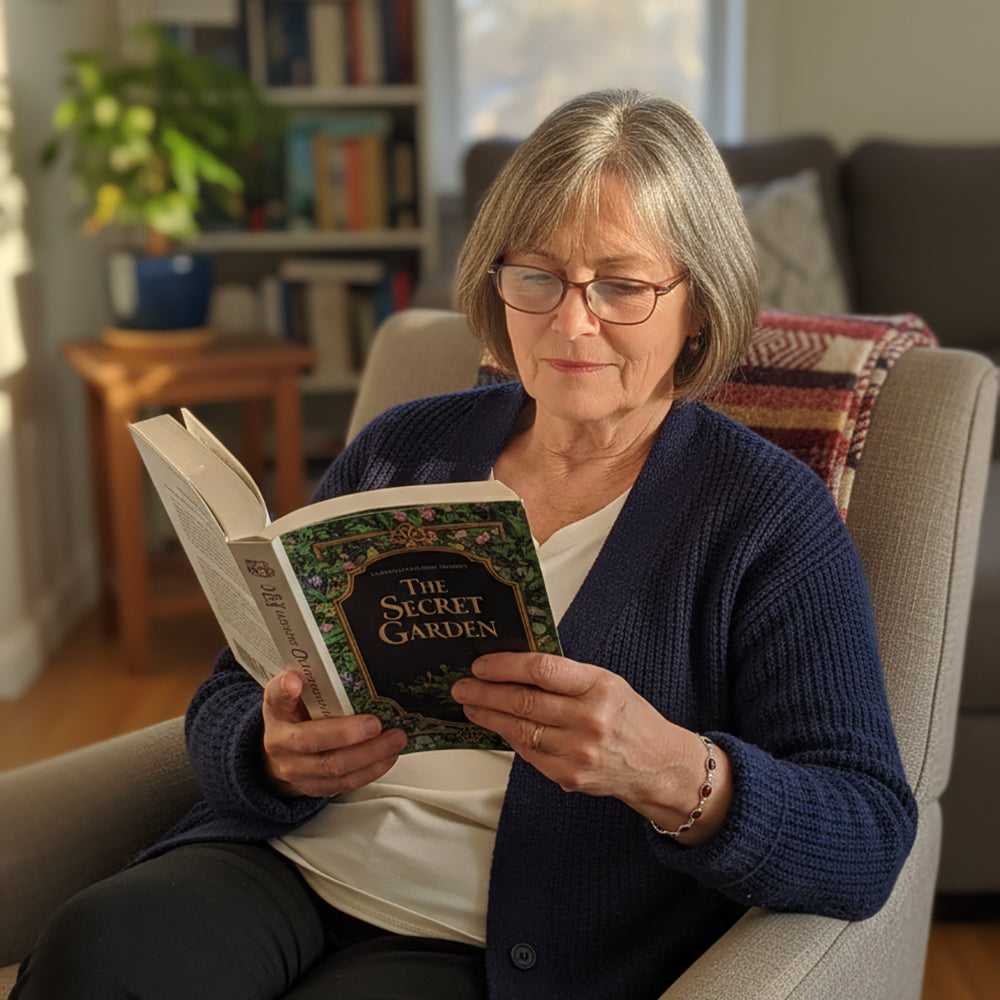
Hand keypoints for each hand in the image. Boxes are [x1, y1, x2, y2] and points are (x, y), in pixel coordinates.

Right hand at [261, 669, 406, 798]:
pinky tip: (387, 757)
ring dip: (369, 755)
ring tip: (394, 740)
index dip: (285, 689)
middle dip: (348, 734)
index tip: (296, 682)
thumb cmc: (297, 715)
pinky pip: (345, 783)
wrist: (285, 751)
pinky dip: (371, 770)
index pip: (276, 697)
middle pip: (311, 742)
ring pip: (333, 768)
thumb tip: (321, 665)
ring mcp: (297, 770)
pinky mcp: (316, 787)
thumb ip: (309, 678)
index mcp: (277, 712)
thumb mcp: (296, 692)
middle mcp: (281, 744)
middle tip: (376, 724)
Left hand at [451, 653, 730, 840]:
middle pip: (522, 702)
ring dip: (488, 717)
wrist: (659, 765)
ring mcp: (578, 752)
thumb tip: (514, 668)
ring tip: (471, 706)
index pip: (541, 670)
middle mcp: (589, 719)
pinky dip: (509, 739)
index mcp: (599, 686)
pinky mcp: (569, 776)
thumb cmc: (629, 717)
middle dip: (484, 693)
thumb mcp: (607, 683)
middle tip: (461, 686)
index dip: (504, 666)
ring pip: (519, 731)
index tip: (481, 665)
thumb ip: (566, 677)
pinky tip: (498, 728)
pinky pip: (528, 754)